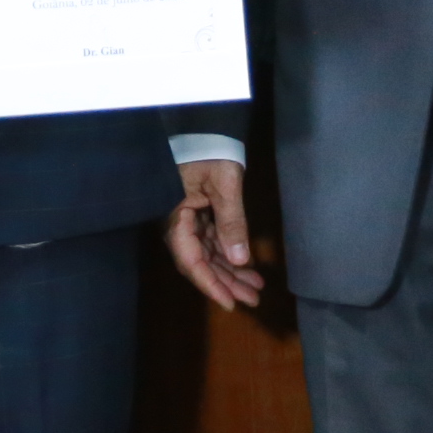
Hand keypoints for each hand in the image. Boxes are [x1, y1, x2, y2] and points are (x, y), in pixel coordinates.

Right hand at [165, 160, 263, 309]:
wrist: (206, 129)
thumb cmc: (211, 152)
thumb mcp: (225, 185)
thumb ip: (231, 222)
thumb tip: (239, 259)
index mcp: (177, 217)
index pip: (191, 261)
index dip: (210, 284)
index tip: (230, 304)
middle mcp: (179, 224)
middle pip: (201, 262)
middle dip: (226, 282)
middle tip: (253, 299)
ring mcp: (188, 220)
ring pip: (208, 255)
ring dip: (230, 272)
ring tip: (255, 288)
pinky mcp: (198, 214)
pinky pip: (212, 242)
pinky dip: (229, 255)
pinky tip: (248, 268)